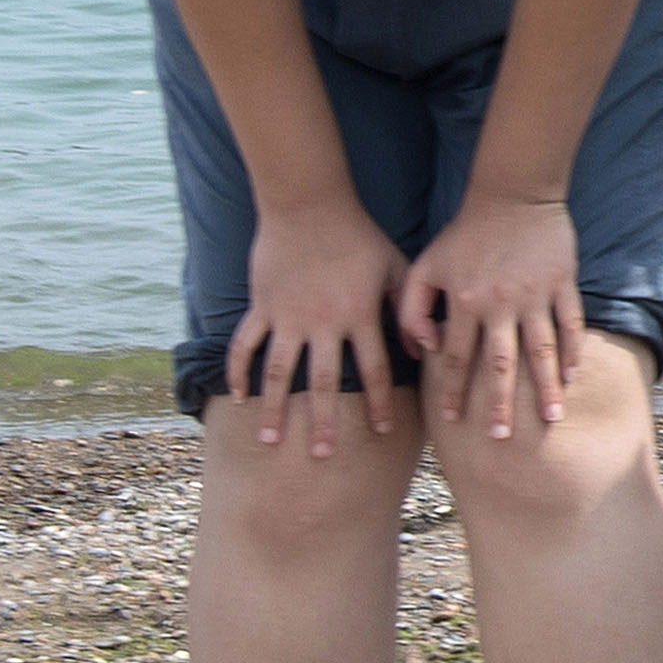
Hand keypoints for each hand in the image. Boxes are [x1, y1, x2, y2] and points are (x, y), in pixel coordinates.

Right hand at [229, 195, 411, 460]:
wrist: (309, 206)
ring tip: (269, 440)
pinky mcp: (261, 307)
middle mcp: (322, 322)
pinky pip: (246, 345)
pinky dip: (238, 372)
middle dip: (322, 421)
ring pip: (278, 372)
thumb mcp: (396, 267)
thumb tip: (426, 349)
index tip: (381, 432)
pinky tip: (236, 398)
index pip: (374, 370)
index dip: (379, 402)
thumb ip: (409, 309)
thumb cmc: (361, 237)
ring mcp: (287, 316)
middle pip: (324, 382)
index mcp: (358, 315)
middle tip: (320, 456)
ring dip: (273, 408)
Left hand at [400, 189, 583, 440]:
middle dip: (501, 403)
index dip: (455, 391)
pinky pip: (571, 323)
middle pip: (502, 364)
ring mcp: (536, 295)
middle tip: (501, 437)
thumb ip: (413, 309)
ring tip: (552, 418)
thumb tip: (425, 349)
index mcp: (466, 301)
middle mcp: (502, 304)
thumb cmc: (465, 232)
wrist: (513, 193)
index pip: (457, 358)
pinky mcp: (564, 283)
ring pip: (543, 350)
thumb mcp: (425, 265)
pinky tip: (574, 375)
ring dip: (546, 387)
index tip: (454, 421)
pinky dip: (574, 350)